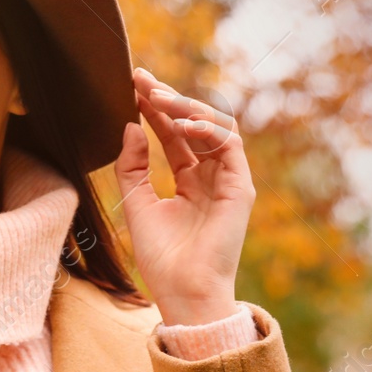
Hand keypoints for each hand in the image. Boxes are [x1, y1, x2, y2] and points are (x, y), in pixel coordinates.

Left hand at [113, 67, 255, 325]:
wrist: (182, 291)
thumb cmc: (160, 257)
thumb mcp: (135, 203)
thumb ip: (131, 166)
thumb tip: (129, 125)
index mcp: (189, 181)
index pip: (173, 135)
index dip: (154, 109)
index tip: (131, 86)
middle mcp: (212, 176)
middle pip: (193, 125)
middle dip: (169, 99)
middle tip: (142, 80)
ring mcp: (228, 180)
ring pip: (215, 128)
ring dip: (186, 108)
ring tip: (157, 98)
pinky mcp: (241, 188)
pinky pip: (229, 146)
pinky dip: (207, 131)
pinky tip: (181, 124)